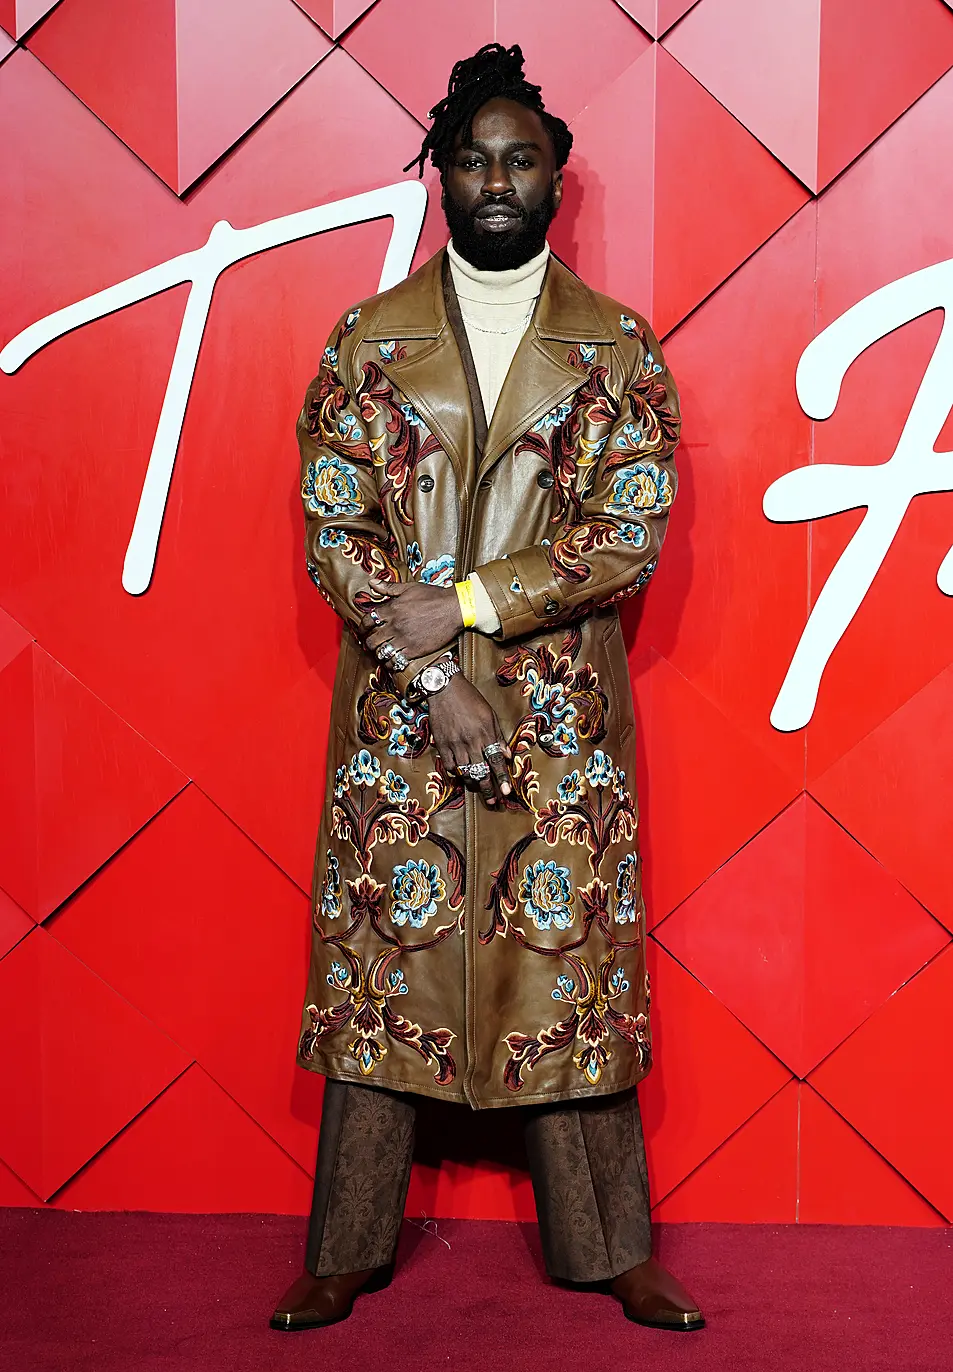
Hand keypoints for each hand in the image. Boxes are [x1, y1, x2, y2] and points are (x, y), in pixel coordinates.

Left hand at [360, 577, 462, 661]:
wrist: (455, 609)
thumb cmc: (434, 596)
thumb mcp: (410, 587)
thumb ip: (389, 587)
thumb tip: (371, 583)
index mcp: (392, 609)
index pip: (368, 620)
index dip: (362, 627)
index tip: (363, 630)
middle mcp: (395, 625)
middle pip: (371, 640)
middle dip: (369, 642)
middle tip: (371, 643)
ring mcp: (404, 639)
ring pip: (381, 652)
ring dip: (379, 653)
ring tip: (382, 652)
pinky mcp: (414, 650)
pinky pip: (395, 661)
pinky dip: (391, 663)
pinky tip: (393, 660)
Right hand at [428, 675, 512, 807]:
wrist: (444, 689)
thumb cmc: (470, 699)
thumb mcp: (489, 714)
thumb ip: (498, 736)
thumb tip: (507, 755)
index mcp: (485, 734)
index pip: (496, 761)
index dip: (502, 778)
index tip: (506, 792)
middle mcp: (470, 742)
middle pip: (480, 772)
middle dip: (487, 790)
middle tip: (493, 802)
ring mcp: (454, 745)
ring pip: (464, 772)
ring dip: (472, 784)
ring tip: (477, 789)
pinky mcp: (442, 744)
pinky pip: (449, 766)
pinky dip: (455, 774)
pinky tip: (460, 776)